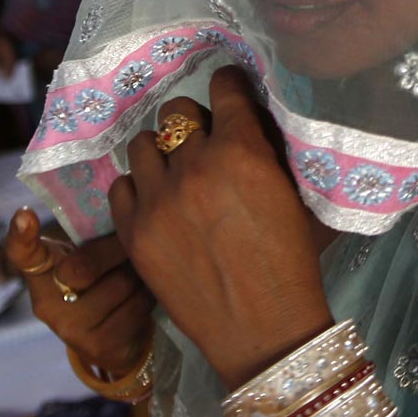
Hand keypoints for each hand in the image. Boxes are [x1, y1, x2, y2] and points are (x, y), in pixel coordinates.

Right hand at [4, 210, 155, 378]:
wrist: (113, 339)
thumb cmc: (100, 281)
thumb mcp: (88, 257)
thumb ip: (90, 239)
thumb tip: (121, 215)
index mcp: (40, 272)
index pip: (23, 253)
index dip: (21, 235)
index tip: (25, 215)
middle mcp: (46, 304)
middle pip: (86, 265)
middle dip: (118, 250)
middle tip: (130, 247)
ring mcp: (70, 328)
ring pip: (120, 284)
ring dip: (138, 274)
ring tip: (136, 275)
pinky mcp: (98, 346)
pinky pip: (136, 306)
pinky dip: (147, 295)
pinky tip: (142, 296)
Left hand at [111, 67, 334, 388]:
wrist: (263, 330)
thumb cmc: (292, 264)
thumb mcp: (297, 196)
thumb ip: (271, 150)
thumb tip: (253, 118)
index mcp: (243, 151)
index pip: (225, 86)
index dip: (230, 86)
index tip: (230, 93)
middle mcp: (195, 166)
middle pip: (177, 112)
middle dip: (193, 122)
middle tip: (205, 144)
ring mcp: (158, 200)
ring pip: (143, 145)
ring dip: (162, 154)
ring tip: (176, 175)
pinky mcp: (133, 233)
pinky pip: (121, 187)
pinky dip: (139, 189)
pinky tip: (157, 203)